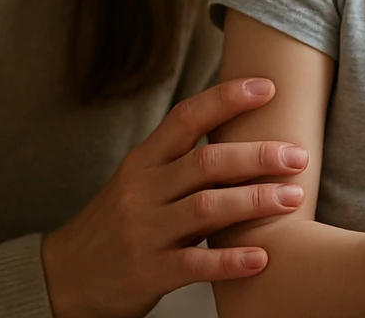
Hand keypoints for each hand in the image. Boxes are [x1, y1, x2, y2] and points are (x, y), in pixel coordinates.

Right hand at [42, 78, 310, 317]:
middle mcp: (142, 190)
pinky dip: (231, 260)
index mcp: (142, 161)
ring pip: (207, 208)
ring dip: (255, 202)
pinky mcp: (149, 273)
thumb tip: (243, 127)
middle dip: (257, 155)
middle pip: (206, 162)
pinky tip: (263, 256)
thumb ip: (180, 160)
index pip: (185, 117)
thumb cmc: (117, 222)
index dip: (227, 98)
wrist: (66, 277)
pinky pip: (196, 264)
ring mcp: (144, 232)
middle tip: (298, 155)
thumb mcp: (139, 181)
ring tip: (294, 198)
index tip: (268, 87)